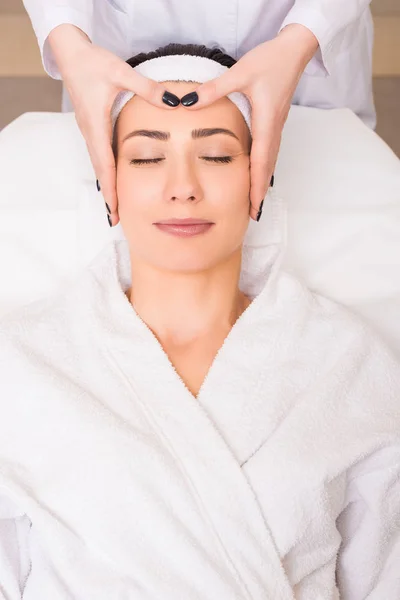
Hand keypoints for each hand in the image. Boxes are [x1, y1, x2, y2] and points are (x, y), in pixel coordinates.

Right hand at [48, 25, 177, 225]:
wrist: (71, 53)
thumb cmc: (93, 63)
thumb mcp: (122, 73)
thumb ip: (148, 89)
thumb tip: (174, 102)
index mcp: (97, 126)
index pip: (105, 165)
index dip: (110, 190)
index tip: (114, 210)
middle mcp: (91, 133)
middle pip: (101, 172)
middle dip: (108, 196)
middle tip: (114, 219)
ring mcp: (91, 131)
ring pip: (100, 165)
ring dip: (107, 186)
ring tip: (115, 207)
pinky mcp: (92, 126)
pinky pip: (100, 155)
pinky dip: (106, 172)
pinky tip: (113, 180)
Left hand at [182, 24, 318, 220]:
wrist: (295, 49)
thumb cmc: (271, 60)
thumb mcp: (240, 73)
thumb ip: (213, 89)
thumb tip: (187, 102)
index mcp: (266, 122)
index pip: (260, 162)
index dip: (256, 186)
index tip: (253, 205)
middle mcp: (273, 129)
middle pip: (267, 169)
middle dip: (260, 192)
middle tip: (253, 214)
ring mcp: (275, 127)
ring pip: (269, 162)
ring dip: (262, 183)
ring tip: (254, 201)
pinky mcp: (274, 122)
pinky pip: (269, 152)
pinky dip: (263, 168)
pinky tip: (257, 174)